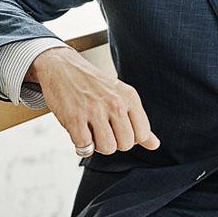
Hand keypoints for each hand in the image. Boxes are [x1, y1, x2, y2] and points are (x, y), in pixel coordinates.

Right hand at [27, 46, 160, 154]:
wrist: (62, 68)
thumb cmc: (93, 84)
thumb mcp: (121, 96)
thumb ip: (138, 121)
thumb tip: (155, 145)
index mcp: (129, 97)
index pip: (142, 134)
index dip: (130, 137)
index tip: (118, 128)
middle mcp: (115, 103)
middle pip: (126, 144)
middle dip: (114, 142)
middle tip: (103, 128)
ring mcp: (95, 110)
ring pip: (108, 148)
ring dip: (98, 145)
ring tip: (91, 130)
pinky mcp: (75, 119)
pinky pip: (85, 147)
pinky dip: (81, 144)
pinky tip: (79, 129)